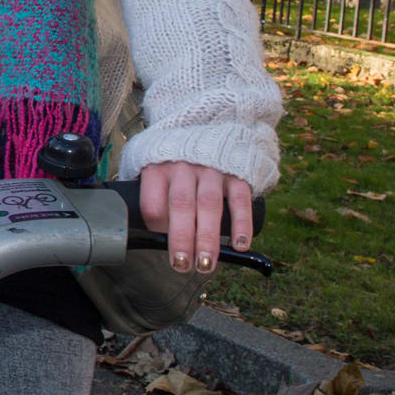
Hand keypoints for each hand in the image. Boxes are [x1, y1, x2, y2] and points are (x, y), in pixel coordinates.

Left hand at [137, 161, 253, 273]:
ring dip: (208, 238)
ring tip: (206, 264)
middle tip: (182, 266)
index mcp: (157, 168)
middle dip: (181, 239)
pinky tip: (240, 245)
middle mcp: (183, 166)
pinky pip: (239, 199)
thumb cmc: (175, 162)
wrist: (207, 129)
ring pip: (209, 204)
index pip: (152, 200)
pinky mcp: (236, 173)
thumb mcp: (154, 169)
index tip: (159, 242)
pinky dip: (241, 223)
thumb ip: (153, 198)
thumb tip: (153, 236)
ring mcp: (211, 168)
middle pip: (181, 205)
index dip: (156, 225)